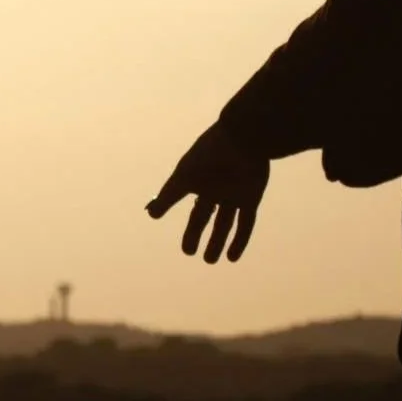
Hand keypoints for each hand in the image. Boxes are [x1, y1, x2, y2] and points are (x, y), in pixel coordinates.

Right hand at [147, 122, 269, 262]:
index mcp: (195, 177)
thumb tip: (150, 214)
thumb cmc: (210, 155)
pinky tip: (232, 258)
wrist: (243, 140)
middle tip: (189, 252)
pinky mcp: (251, 197)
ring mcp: (234, 193)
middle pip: (204, 215)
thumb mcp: (185, 176)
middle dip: (196, 234)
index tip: (155, 215)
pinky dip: (239, 240)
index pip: (178, 195)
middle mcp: (214, 187)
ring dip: (218, 242)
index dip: (166, 204)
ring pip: (225, 223)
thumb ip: (168, 195)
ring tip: (210, 260)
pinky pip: (245, 223)